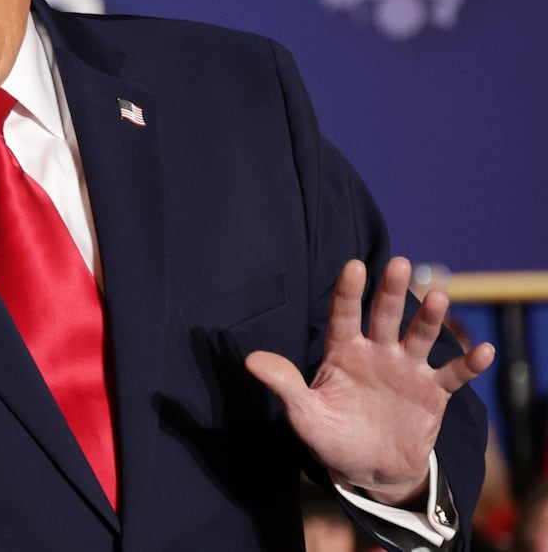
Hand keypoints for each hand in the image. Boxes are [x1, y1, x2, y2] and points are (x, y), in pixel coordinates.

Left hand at [246, 256, 493, 504]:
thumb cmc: (330, 437)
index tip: (352, 266)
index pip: (344, 315)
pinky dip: (469, 364)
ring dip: (430, 318)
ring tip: (437, 298)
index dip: (348, 292)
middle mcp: (377, 352)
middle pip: (385, 316)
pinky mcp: (433, 393)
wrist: (367, 469)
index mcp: (343, 352)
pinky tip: (483, 352)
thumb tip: (250, 360)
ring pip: (420, 337)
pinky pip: (453, 375)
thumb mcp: (304, 414)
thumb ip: (284, 384)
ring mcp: (407, 370)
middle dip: (391, 291)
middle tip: (398, 264)